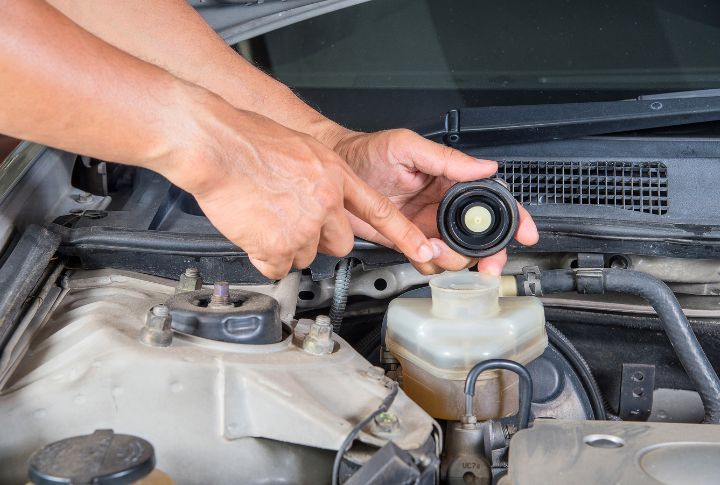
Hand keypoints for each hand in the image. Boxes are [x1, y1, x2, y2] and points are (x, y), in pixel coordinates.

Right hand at [155, 94, 435, 278]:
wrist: (216, 144)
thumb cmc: (249, 140)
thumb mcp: (302, 150)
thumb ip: (321, 178)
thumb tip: (325, 200)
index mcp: (335, 175)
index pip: (380, 212)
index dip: (405, 235)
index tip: (425, 252)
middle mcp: (326, 202)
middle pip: (341, 243)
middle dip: (320, 239)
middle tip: (292, 221)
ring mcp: (304, 226)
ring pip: (306, 256)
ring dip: (287, 245)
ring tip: (266, 217)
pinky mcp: (279, 245)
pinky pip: (277, 266)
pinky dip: (264, 255)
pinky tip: (253, 229)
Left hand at [333, 129, 538, 274]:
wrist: (334, 172)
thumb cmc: (366, 152)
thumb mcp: (407, 147)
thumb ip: (446, 159)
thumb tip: (484, 166)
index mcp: (450, 180)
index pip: (491, 200)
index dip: (513, 218)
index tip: (525, 233)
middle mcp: (443, 206)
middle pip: (480, 236)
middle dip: (488, 253)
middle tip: (485, 264)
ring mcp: (427, 226)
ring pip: (456, 255)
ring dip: (452, 259)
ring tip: (433, 247)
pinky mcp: (408, 241)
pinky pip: (428, 261)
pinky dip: (427, 264)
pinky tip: (418, 252)